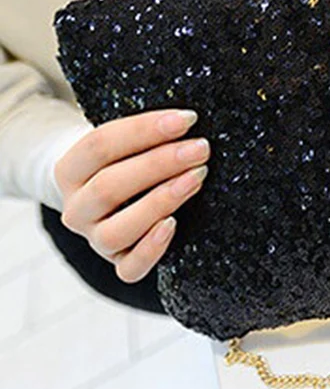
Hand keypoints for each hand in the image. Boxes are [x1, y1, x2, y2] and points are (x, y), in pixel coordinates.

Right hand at [54, 108, 209, 283]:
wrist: (119, 194)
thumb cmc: (130, 160)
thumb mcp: (129, 143)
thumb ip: (149, 134)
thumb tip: (189, 120)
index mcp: (70, 170)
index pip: (99, 145)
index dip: (145, 130)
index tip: (187, 119)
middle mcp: (77, 208)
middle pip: (110, 186)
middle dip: (160, 164)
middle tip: (201, 148)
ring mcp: (95, 240)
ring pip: (116, 230)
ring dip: (160, 202)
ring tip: (196, 178)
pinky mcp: (119, 263)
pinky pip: (128, 269)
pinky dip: (151, 249)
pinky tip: (173, 225)